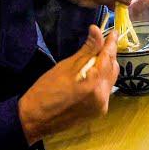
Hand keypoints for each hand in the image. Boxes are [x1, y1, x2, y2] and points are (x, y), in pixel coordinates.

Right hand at [18, 25, 118, 144]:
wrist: (34, 120)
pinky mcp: (98, 112)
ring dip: (106, 68)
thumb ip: (87, 49)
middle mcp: (102, 95)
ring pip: (110, 80)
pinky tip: (92, 76)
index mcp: (94, 82)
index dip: (111, 43)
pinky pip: (106, 91)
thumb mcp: (65, 67)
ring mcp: (102, 105)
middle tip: (102, 45)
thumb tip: (96, 30)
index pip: (108, 57)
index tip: (114, 32)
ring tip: (96, 59)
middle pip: (112, 69)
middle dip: (109, 56)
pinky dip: (101, 81)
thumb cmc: (45, 91)